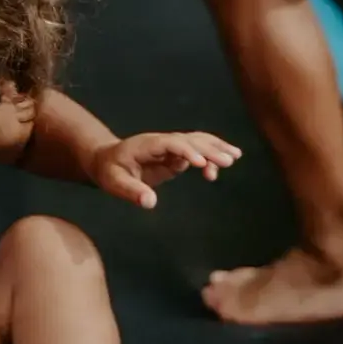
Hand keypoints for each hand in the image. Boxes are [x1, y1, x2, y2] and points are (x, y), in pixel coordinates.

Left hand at [91, 131, 241, 209]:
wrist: (107, 160)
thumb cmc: (109, 171)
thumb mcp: (114, 182)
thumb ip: (131, 191)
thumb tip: (150, 203)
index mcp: (146, 145)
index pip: (170, 144)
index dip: (186, 151)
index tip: (201, 163)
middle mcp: (161, 142)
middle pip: (189, 140)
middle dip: (209, 149)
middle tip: (229, 160)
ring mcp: (170, 147)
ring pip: (196, 142)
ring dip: (215, 147)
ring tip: (235, 157)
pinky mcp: (175, 155)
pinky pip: (196, 152)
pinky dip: (209, 157)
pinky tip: (217, 172)